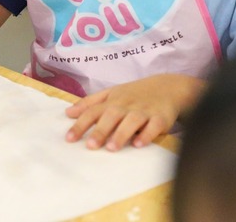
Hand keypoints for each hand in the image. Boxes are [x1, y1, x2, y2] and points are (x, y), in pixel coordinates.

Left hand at [64, 74, 204, 150]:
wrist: (167, 87)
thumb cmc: (134, 94)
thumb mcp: (110, 94)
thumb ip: (89, 103)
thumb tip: (68, 112)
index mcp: (112, 101)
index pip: (92, 112)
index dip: (80, 124)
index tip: (69, 139)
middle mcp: (126, 105)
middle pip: (111, 117)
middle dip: (100, 131)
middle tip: (90, 146)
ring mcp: (143, 111)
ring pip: (131, 122)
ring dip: (121, 134)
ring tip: (111, 148)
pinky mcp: (161, 118)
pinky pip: (153, 126)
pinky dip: (147, 135)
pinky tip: (138, 144)